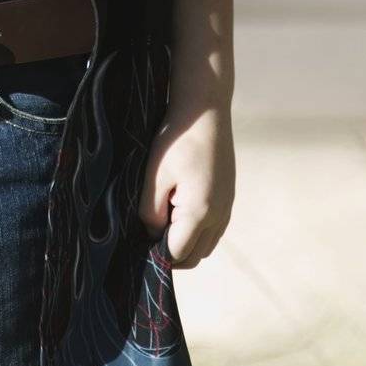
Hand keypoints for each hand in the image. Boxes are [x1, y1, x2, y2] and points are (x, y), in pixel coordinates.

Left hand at [137, 101, 234, 268]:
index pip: (177, 254)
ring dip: (185, 242)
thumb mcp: (154, 175)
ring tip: (162, 219)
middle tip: (147, 234)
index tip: (137, 242)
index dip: (156, 254)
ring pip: (206, 244)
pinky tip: (177, 208)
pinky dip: (196, 230)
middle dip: (171, 253)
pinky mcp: (228, 197)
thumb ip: (151, 211)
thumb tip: (152, 233)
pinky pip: (213, 229)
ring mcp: (227, 207)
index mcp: (200, 212)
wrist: (205, 109)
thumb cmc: (177, 139)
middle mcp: (219, 216)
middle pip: (194, 256)